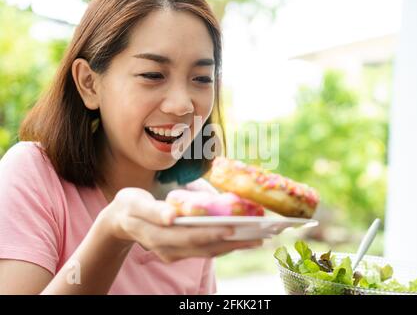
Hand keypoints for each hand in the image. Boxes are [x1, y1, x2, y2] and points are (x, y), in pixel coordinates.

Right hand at [97, 187, 261, 262]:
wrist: (120, 221)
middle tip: (257, 236)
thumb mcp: (134, 203)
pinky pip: (204, 250)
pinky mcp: (179, 251)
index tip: (232, 228)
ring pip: (207, 251)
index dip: (211, 233)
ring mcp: (174, 252)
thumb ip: (153, 210)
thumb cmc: (129, 206)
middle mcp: (168, 248)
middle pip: (204, 247)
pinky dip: (223, 245)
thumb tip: (172, 216)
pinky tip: (239, 239)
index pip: (189, 236)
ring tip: (256, 239)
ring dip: (232, 247)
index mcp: (157, 235)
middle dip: (231, 243)